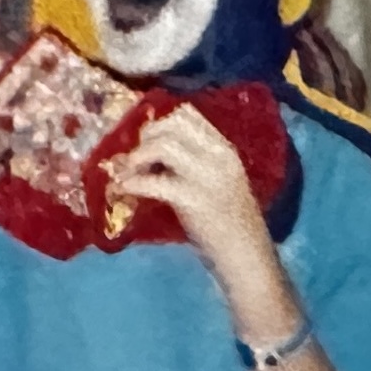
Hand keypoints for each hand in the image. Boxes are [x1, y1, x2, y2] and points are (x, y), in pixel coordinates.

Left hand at [102, 104, 268, 266]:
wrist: (247, 257)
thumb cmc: (230, 222)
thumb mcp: (220, 181)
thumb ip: (195, 161)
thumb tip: (153, 148)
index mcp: (225, 150)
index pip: (188, 114)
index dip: (159, 121)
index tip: (146, 137)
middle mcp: (219, 157)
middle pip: (172, 124)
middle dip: (146, 136)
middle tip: (135, 157)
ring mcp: (207, 177)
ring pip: (163, 146)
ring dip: (137, 157)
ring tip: (127, 172)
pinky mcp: (193, 201)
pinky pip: (154, 183)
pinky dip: (132, 183)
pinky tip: (122, 189)